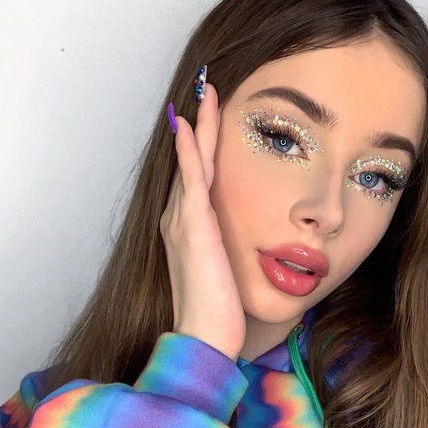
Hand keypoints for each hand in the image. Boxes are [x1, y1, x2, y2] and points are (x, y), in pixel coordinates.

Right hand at [160, 83, 246, 361]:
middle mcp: (179, 221)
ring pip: (191, 162)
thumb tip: (247, 249)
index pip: (195, 178)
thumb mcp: (226, 275)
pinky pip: (191, 178)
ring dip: (197, 126)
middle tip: (204, 90)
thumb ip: (230, 253)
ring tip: (203, 93)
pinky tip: (188, 124)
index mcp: (188, 231)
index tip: (209, 119)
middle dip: (197, 126)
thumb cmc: (218, 313)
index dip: (200, 147)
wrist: (205, 337)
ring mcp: (183, 222)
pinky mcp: (193, 228)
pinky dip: (188, 149)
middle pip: (190, 162)